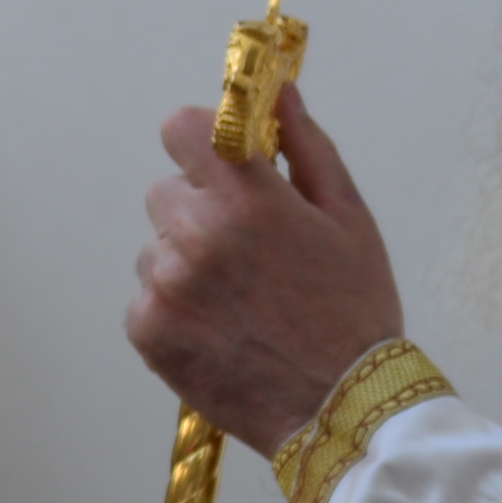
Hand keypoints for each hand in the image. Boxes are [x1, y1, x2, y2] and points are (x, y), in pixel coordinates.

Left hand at [126, 82, 402, 450]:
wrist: (342, 409)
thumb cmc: (355, 311)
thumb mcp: (349, 219)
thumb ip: (306, 148)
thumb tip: (279, 93)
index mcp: (245, 198)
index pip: (182, 128)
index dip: (202, 141)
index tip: (222, 162)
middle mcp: (194, 234)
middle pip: (168, 191)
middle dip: (202, 208)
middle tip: (250, 251)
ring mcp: (164, 285)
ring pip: (158, 247)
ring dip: (188, 262)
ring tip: (243, 300)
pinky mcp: (146, 329)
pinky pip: (148, 295)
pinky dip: (176, 308)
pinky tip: (223, 328)